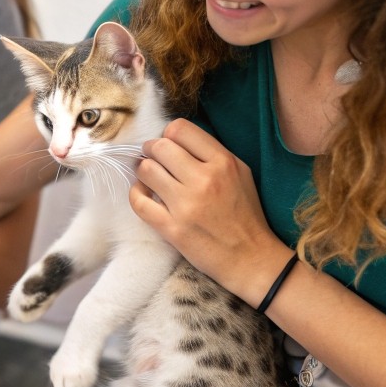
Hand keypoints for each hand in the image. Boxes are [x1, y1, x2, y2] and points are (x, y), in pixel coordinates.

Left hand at [130, 118, 285, 296]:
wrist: (249, 257)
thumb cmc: (245, 215)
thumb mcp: (240, 174)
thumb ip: (212, 153)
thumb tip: (176, 139)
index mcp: (223, 162)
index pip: (180, 129)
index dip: (168, 134)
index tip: (168, 146)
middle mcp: (204, 179)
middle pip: (160, 146)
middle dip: (151, 149)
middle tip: (152, 158)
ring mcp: (186, 205)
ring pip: (146, 170)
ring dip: (143, 170)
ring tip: (149, 177)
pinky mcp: (172, 228)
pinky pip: (139, 202)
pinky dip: (136, 194)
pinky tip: (143, 195)